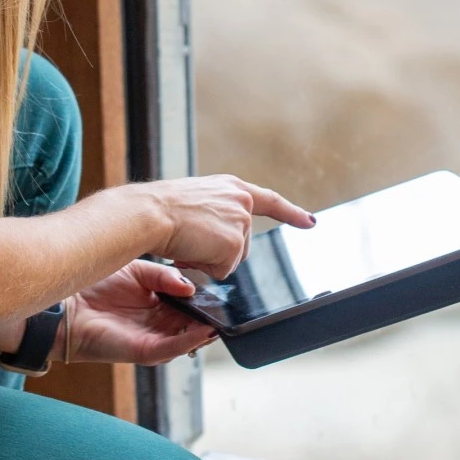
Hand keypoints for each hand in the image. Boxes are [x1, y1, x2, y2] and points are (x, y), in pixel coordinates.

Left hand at [65, 261, 220, 365]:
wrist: (68, 303)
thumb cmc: (98, 286)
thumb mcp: (139, 272)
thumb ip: (166, 277)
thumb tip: (190, 287)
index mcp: (161, 304)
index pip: (192, 304)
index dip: (207, 297)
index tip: (222, 287)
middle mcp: (161, 324)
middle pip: (195, 322)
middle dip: (211, 314)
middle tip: (228, 303)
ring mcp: (154, 339)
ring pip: (189, 339)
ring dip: (206, 329)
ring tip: (221, 316)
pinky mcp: (144, 351)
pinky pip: (173, 348)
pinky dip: (190, 341)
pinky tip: (204, 330)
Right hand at [131, 173, 312, 280]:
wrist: (149, 213)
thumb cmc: (160, 209)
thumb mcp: (195, 202)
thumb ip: (216, 214)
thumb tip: (218, 245)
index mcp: (232, 187)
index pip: (270, 201)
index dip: (291, 213)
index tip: (310, 221)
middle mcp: (243, 201)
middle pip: (242, 244)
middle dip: (218, 250)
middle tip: (191, 238)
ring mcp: (242, 222)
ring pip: (232, 259)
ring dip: (209, 259)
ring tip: (188, 241)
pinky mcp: (235, 244)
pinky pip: (222, 271)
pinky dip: (205, 268)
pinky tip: (191, 250)